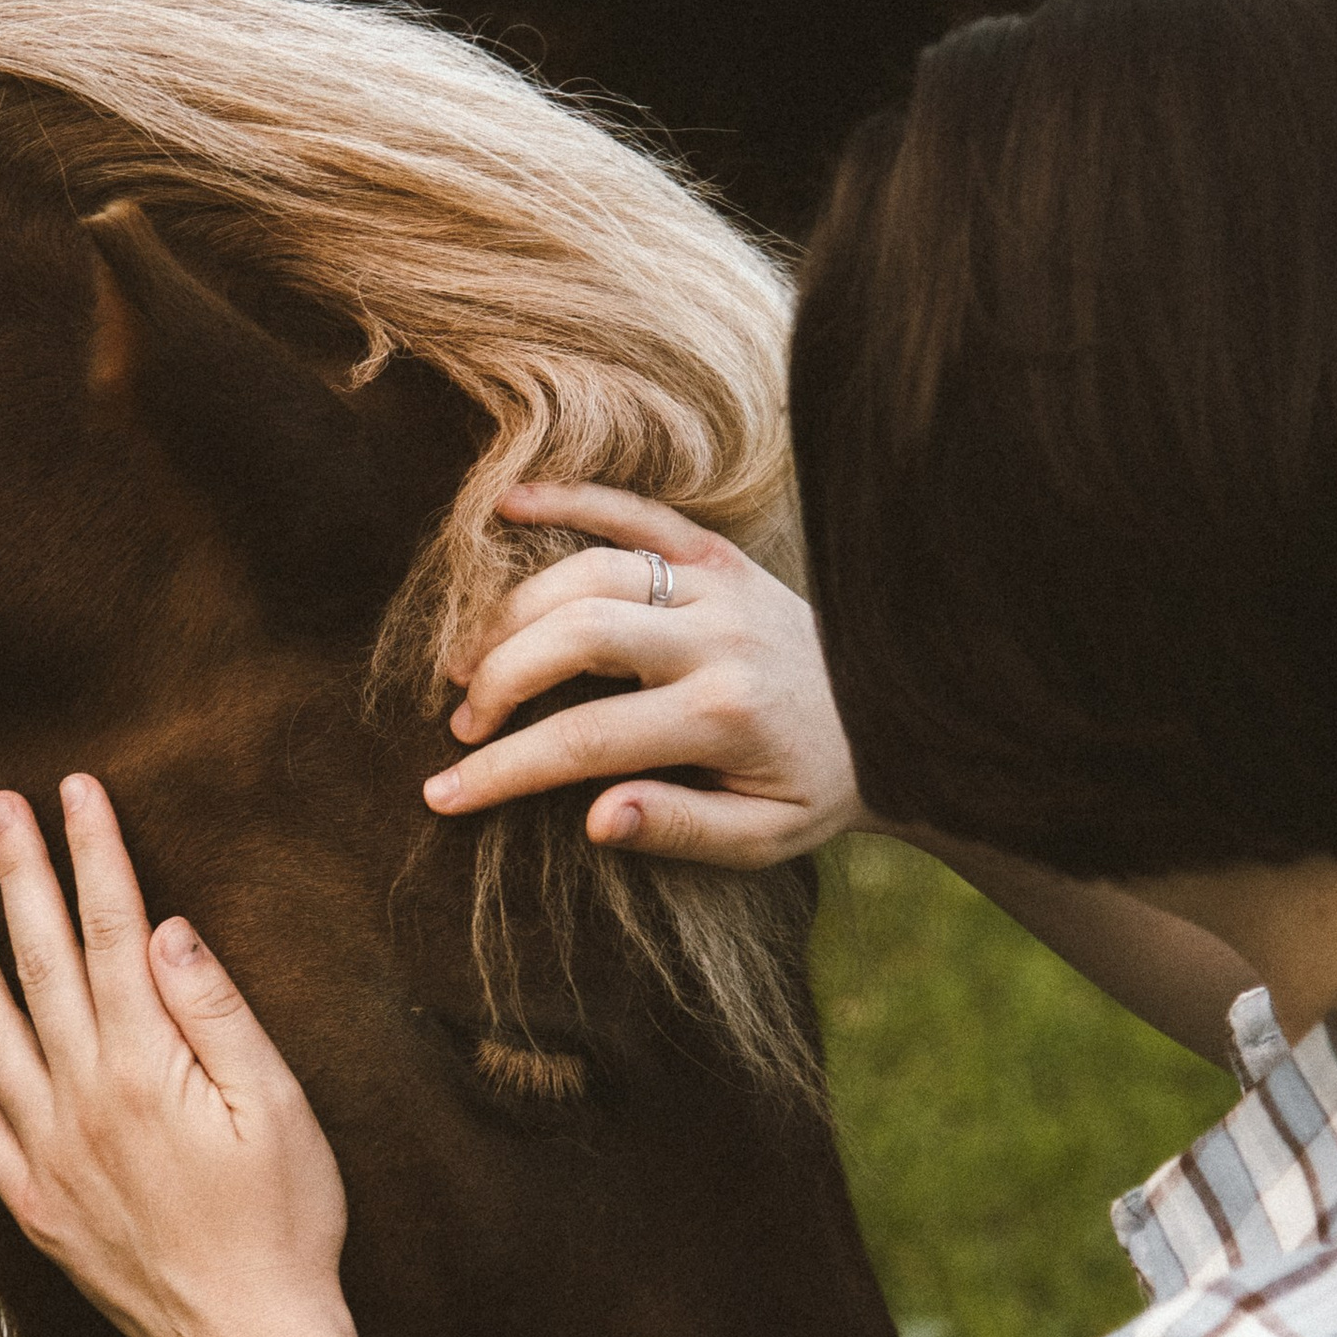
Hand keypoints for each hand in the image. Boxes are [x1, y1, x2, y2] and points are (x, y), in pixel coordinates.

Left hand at [0, 777, 351, 1336]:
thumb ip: (217, 1014)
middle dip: (21, 875)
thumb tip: (167, 929)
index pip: (113, 933)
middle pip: (42, 963)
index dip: (94, 856)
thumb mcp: (278, 1107)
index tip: (76, 791)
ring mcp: (46, 1151)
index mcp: (144, 1068)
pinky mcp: (32, 1200)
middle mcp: (79, 1100)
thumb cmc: (285, 1223)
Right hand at [426, 483, 865, 867]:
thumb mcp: (760, 839)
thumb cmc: (814, 788)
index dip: (502, 768)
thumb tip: (594, 818)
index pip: (583, 739)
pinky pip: (638, 510)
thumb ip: (678, 830)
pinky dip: (572, 497)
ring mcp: (717, 585)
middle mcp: (716, 639)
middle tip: (461, 721)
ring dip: (513, 610)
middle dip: (499, 678)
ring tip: (469, 661)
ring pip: (589, 570)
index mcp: (721, 716)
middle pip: (574, 634)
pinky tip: (510, 503)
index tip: (442, 793)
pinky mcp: (719, 553)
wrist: (894, 719)